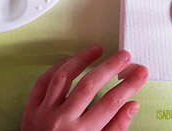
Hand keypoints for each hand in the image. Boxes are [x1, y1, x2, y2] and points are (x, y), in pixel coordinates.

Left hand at [21, 44, 148, 130]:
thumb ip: (115, 129)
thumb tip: (131, 105)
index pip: (111, 102)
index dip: (129, 85)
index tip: (140, 73)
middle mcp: (62, 121)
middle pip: (90, 85)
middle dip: (110, 67)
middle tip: (125, 56)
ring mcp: (44, 114)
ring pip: (64, 77)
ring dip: (82, 59)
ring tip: (97, 50)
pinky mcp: (30, 110)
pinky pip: (43, 82)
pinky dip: (56, 68)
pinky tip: (70, 61)